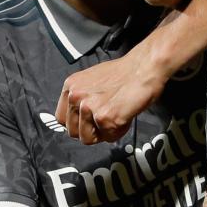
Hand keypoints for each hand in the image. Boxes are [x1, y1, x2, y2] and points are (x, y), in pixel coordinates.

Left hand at [54, 29, 177, 144]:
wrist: (144, 67)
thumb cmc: (125, 72)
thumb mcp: (92, 80)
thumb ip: (82, 98)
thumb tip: (79, 119)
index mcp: (70, 86)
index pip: (62, 119)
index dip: (77, 124)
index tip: (88, 123)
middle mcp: (75, 96)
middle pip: (73, 132)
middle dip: (90, 131)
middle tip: (106, 120)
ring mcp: (88, 108)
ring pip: (87, 139)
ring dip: (104, 132)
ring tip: (116, 116)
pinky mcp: (104, 117)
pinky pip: (108, 137)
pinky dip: (118, 131)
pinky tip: (124, 116)